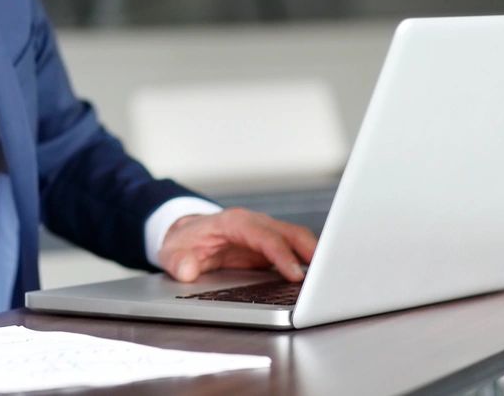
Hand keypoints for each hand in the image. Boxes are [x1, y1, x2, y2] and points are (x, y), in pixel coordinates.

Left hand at [157, 208, 316, 282]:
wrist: (186, 235)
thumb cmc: (184, 242)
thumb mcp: (172, 252)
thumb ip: (178, 262)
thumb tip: (188, 270)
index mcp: (234, 222)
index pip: (264, 236)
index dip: (281, 254)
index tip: (295, 274)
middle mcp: (254, 224)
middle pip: (290, 233)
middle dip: (311, 252)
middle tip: (328, 276)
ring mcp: (266, 234)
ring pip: (298, 240)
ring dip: (316, 258)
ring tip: (332, 280)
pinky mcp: (272, 247)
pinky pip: (296, 251)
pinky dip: (309, 263)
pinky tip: (320, 281)